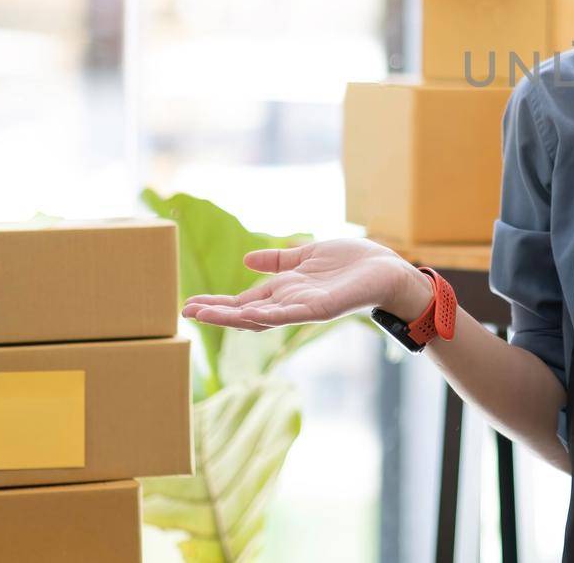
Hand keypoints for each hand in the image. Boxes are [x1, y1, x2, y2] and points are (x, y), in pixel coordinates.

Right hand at [181, 238, 430, 331]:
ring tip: (204, 315)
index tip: (189, 304)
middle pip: (245, 313)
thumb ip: (279, 260)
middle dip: (216, 313)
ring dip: (233, 317)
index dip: (217, 303)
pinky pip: (291, 314)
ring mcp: (304, 308)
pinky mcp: (321, 309)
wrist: (387, 269)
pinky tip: (249, 314)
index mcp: (285, 290)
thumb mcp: (308, 255)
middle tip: (185, 313)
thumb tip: (247, 260)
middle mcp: (290, 302)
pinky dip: (270, 314)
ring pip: (262, 317)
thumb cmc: (353, 263)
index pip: (243, 301)